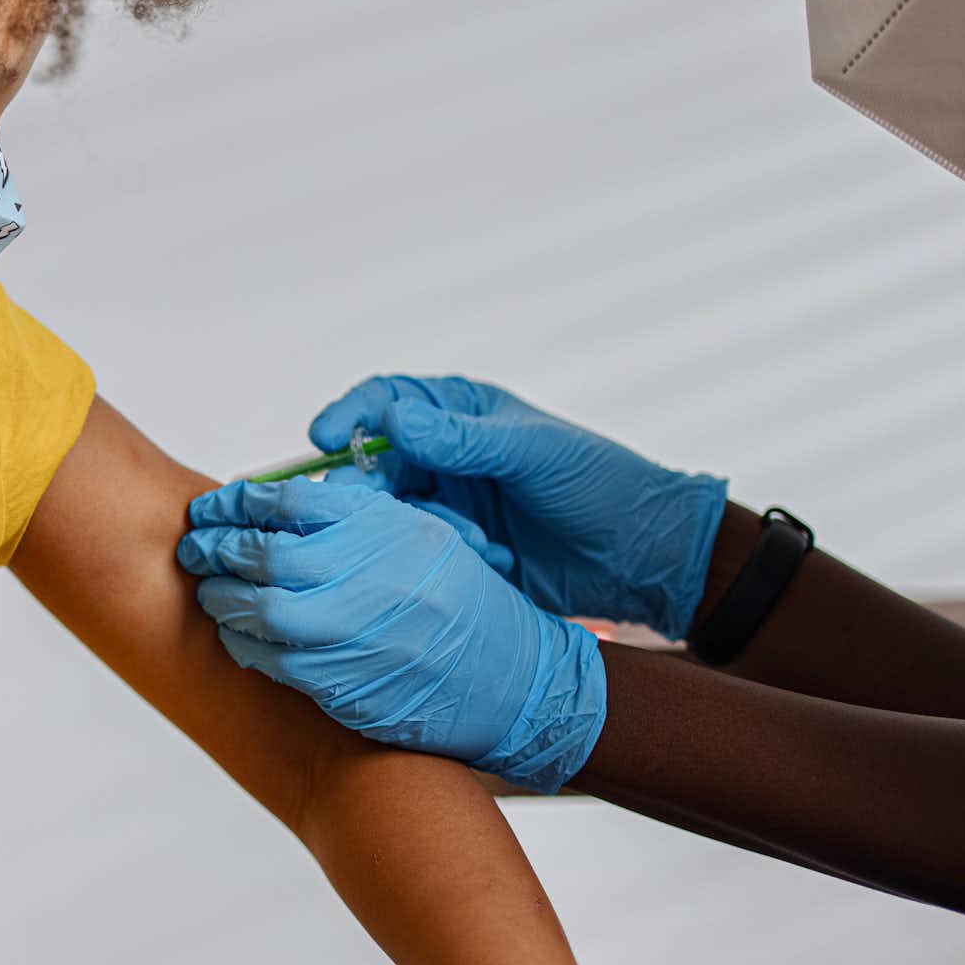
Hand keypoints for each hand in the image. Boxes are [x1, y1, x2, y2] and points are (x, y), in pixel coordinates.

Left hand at [179, 479, 604, 792]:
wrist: (515, 682)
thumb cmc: (462, 603)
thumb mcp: (423, 536)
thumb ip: (355, 517)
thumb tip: (273, 504)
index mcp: (388, 528)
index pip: (290, 501)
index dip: (238, 502)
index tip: (212, 506)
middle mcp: (373, 575)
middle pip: (265, 552)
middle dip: (216, 548)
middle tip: (192, 547)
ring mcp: (361, 633)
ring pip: (262, 610)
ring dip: (223, 600)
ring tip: (210, 592)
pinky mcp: (351, 683)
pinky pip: (276, 661)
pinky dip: (246, 646)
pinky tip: (237, 636)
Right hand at [311, 375, 726, 640]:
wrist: (640, 559)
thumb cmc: (599, 485)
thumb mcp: (534, 454)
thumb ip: (465, 440)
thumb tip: (395, 421)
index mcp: (460, 414)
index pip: (386, 401)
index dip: (348, 416)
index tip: (324, 439)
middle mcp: (443, 453)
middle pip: (372, 460)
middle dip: (364, 485)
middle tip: (360, 509)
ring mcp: (447, 501)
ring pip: (389, 509)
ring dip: (406, 527)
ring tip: (452, 542)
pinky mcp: (453, 548)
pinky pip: (413, 548)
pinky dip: (433, 555)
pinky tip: (475, 563)